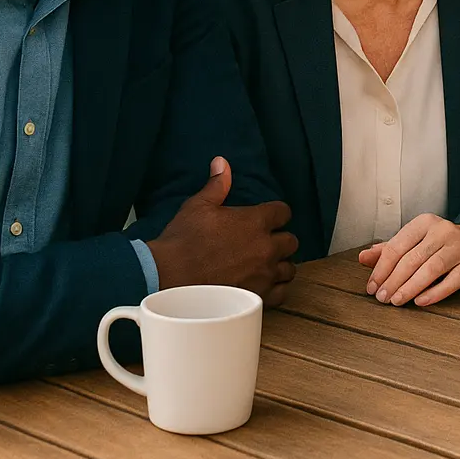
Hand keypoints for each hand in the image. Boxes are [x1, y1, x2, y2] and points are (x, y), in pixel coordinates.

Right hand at [147, 157, 298, 306]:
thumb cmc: (183, 241)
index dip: (277, 214)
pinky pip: (281, 293)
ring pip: (289, 268)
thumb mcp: (199, 205)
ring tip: (268, 265)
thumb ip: (217, 184)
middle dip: (281, 240)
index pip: (283, 212)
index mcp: (256, 221)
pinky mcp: (258, 296)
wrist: (168, 276)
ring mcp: (264, 273)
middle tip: (267, 243)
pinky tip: (267, 286)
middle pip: (291, 241)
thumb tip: (222, 162)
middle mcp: (266, 247)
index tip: (269, 219)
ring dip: (281, 265)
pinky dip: (277, 289)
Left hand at [359, 215, 459, 306]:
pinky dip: (434, 293)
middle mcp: (443, 231)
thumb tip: (362, 258)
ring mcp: (459, 248)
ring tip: (396, 301)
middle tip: (382, 298)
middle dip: (393, 281)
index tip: (372, 286)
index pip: (397, 246)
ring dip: (410, 288)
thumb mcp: (415, 241)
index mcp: (425, 223)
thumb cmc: (440, 244)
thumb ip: (388, 250)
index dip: (381, 268)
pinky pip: (451, 282)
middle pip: (412, 259)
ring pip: (430, 269)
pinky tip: (420, 302)